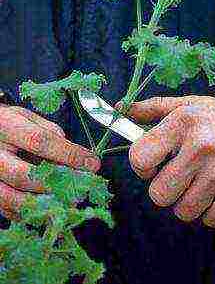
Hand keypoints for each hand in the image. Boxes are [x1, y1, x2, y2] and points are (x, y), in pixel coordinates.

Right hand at [0, 104, 99, 219]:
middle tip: (80, 186)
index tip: (91, 163)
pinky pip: (7, 210)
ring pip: (13, 199)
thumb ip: (50, 132)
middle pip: (24, 175)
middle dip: (57, 184)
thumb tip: (75, 154)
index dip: (69, 154)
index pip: (41, 141)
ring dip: (44, 203)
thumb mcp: (28, 117)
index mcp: (6, 125)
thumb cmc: (8, 123)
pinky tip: (47, 206)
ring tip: (66, 200)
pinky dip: (30, 212)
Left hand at [116, 95, 214, 227]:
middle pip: (159, 194)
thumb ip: (153, 108)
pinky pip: (208, 219)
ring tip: (197, 182)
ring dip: (186, 200)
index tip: (150, 164)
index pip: (140, 158)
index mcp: (183, 123)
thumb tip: (121, 108)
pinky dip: (208, 210)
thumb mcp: (189, 105)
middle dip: (163, 188)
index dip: (140, 165)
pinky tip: (214, 190)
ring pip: (182, 211)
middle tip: (177, 175)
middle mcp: (201, 148)